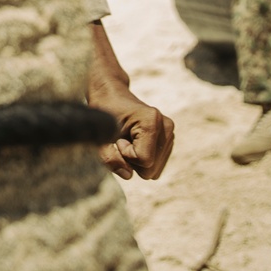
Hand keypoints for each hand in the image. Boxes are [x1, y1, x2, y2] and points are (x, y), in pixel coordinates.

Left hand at [86, 22, 173, 180]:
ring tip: (127, 139)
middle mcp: (166, 126)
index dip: (125, 156)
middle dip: (132, 161)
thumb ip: (109, 158)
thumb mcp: (99, 136)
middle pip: (151, 168)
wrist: (111, 94)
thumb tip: (128, 176)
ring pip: (154, 169)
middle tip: (122, 139)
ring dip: (137, 160)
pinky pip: (157, 164)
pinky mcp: (169, 137)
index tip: (118, 138)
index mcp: (151, 122)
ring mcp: (170, 132)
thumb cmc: (103, 113)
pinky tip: (135, 141)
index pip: (144, 161)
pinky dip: (143, 158)